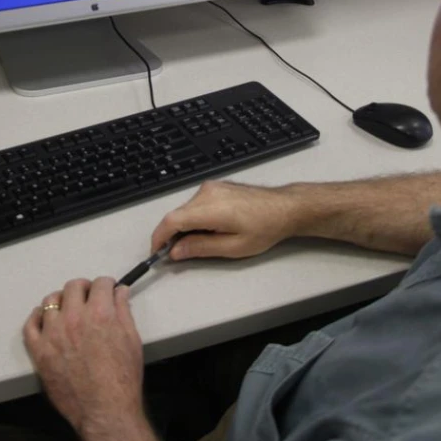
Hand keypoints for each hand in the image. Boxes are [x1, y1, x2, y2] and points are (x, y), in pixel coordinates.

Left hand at [23, 277, 144, 435]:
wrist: (104, 409)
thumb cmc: (122, 377)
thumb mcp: (132, 339)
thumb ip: (123, 310)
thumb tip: (119, 292)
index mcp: (100, 313)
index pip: (99, 283)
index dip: (106, 285)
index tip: (106, 290)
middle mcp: (74, 318)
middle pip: (73, 287)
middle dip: (84, 288)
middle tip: (89, 297)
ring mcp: (53, 334)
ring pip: (50, 301)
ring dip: (62, 301)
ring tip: (68, 309)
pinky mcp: (39, 351)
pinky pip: (30, 324)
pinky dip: (37, 317)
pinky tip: (44, 318)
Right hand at [150, 179, 295, 260]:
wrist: (285, 207)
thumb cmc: (264, 227)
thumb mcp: (233, 247)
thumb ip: (200, 248)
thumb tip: (176, 251)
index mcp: (210, 208)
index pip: (171, 221)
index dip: (159, 238)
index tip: (156, 252)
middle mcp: (206, 193)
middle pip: (176, 215)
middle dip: (173, 235)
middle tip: (179, 254)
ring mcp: (211, 187)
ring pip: (185, 209)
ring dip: (184, 226)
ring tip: (202, 242)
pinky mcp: (216, 187)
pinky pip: (195, 203)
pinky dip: (194, 217)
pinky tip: (208, 228)